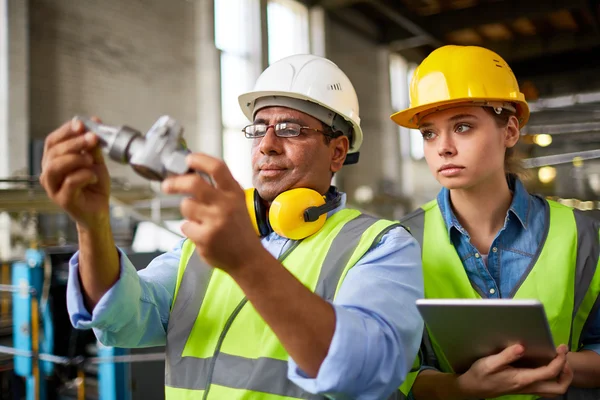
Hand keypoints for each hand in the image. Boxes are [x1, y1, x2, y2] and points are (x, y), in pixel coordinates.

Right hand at [39, 118, 110, 229]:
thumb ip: (93, 145)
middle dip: (75, 142)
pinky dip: (84, 176)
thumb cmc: (94, 186)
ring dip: (76, 158)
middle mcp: (49, 173)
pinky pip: (70, 182)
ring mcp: (53, 187)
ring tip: (91, 161)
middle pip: (54, 151)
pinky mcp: (63, 199)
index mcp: (54, 161)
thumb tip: (94, 121)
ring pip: (55, 166)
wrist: (100, 210)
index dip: (66, 131)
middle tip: (93, 138)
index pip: (53, 141)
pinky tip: (93, 178)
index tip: (81, 124)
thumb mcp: (96, 161)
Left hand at [161, 153, 264, 270]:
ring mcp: (215, 221)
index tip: (188, 160)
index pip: (217, 168)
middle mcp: (226, 205)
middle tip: (167, 185)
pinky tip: (203, 234)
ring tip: (201, 220)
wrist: (248, 259)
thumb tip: (190, 172)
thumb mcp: (237, 203)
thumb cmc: (239, 228)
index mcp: (234, 193)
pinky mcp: (205, 238)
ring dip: (188, 212)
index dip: (199, 160)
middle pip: (193, 183)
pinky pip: (185, 226)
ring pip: (186, 206)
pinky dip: (190, 229)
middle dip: (176, 182)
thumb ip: (219, 188)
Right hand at [457, 344, 572, 398]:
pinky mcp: (525, 388)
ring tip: (559, 361)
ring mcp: (528, 389)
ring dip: (562, 377)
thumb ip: (505, 355)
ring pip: (554, 390)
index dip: (559, 360)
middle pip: (558, 387)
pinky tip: (546, 365)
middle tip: (563, 357)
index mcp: (522, 379)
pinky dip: (554, 378)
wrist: (473, 388)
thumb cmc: (480, 374)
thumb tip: (521, 346)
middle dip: (567, 373)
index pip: (549, 372)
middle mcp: (528, 386)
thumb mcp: (489, 363)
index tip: (561, 347)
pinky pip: (547, 387)